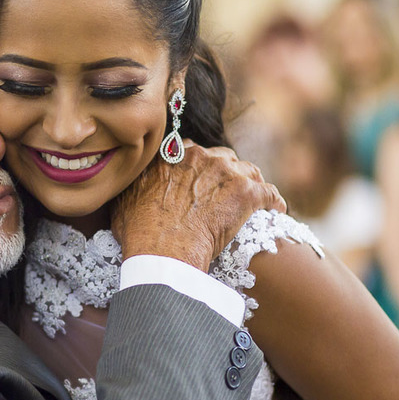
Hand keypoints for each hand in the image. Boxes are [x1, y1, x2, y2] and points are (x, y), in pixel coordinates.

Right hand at [111, 142, 285, 270]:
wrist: (163, 250)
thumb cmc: (139, 231)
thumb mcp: (123, 200)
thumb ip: (132, 184)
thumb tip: (124, 184)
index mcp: (170, 154)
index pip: (191, 150)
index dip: (196, 166)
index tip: (199, 180)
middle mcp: (199, 154)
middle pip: (221, 157)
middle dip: (224, 173)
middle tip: (225, 192)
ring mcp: (225, 172)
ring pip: (247, 170)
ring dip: (249, 184)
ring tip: (253, 200)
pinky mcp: (247, 193)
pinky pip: (269, 193)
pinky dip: (273, 201)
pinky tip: (275, 209)